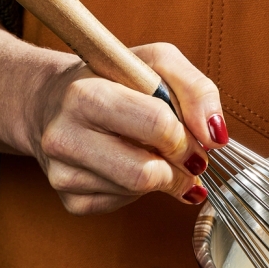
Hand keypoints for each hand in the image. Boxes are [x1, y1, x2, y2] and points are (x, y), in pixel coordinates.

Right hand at [31, 43, 228, 214]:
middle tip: (185, 156)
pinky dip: (138, 190)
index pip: (157, 126)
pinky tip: (127, 165)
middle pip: (145, 173)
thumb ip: (196, 89)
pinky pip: (123, 204)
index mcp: (84, 95)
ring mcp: (62, 173)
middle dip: (178, 167)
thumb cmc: (111, 79)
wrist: (53, 100)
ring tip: (151, 152)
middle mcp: (64, 135)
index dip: (186, 136)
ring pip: (138, 192)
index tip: (194, 137)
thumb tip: (215, 135)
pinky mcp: (70, 200)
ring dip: (161, 177)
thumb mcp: (156, 63)